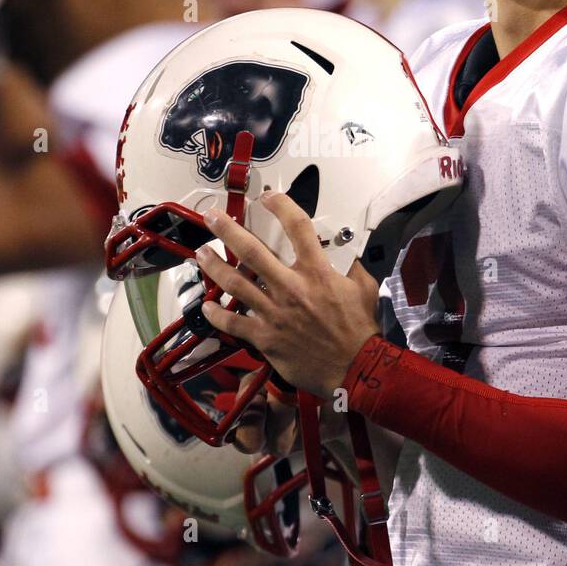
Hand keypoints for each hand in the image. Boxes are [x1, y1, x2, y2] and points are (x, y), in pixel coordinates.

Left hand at [194, 190, 379, 400]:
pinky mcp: (265, 337)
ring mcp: (274, 313)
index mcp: (317, 272)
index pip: (297, 227)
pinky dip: (217, 314)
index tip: (267, 198)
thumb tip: (348, 254)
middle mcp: (291, 288)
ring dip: (214, 266)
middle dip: (228, 230)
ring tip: (201, 254)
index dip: (280, 205)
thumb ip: (352, 267)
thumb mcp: (365, 289)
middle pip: (251, 251)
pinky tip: (207, 306)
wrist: (355, 368)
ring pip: (234, 284)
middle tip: (212, 218)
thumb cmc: (359, 331)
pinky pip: (233, 323)